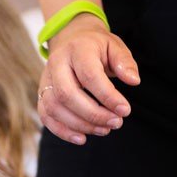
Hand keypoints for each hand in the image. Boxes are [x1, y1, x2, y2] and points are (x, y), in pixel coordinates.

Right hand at [37, 13, 139, 144]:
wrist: (72, 39)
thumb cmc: (98, 46)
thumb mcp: (116, 47)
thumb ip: (125, 63)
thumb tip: (134, 81)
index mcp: (77, 50)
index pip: (89, 76)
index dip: (107, 96)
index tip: (125, 110)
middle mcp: (57, 64)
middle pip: (67, 94)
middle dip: (93, 114)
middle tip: (117, 123)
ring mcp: (46, 79)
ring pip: (54, 107)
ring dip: (80, 124)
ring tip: (105, 130)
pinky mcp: (43, 92)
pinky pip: (46, 115)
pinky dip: (62, 130)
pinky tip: (82, 138)